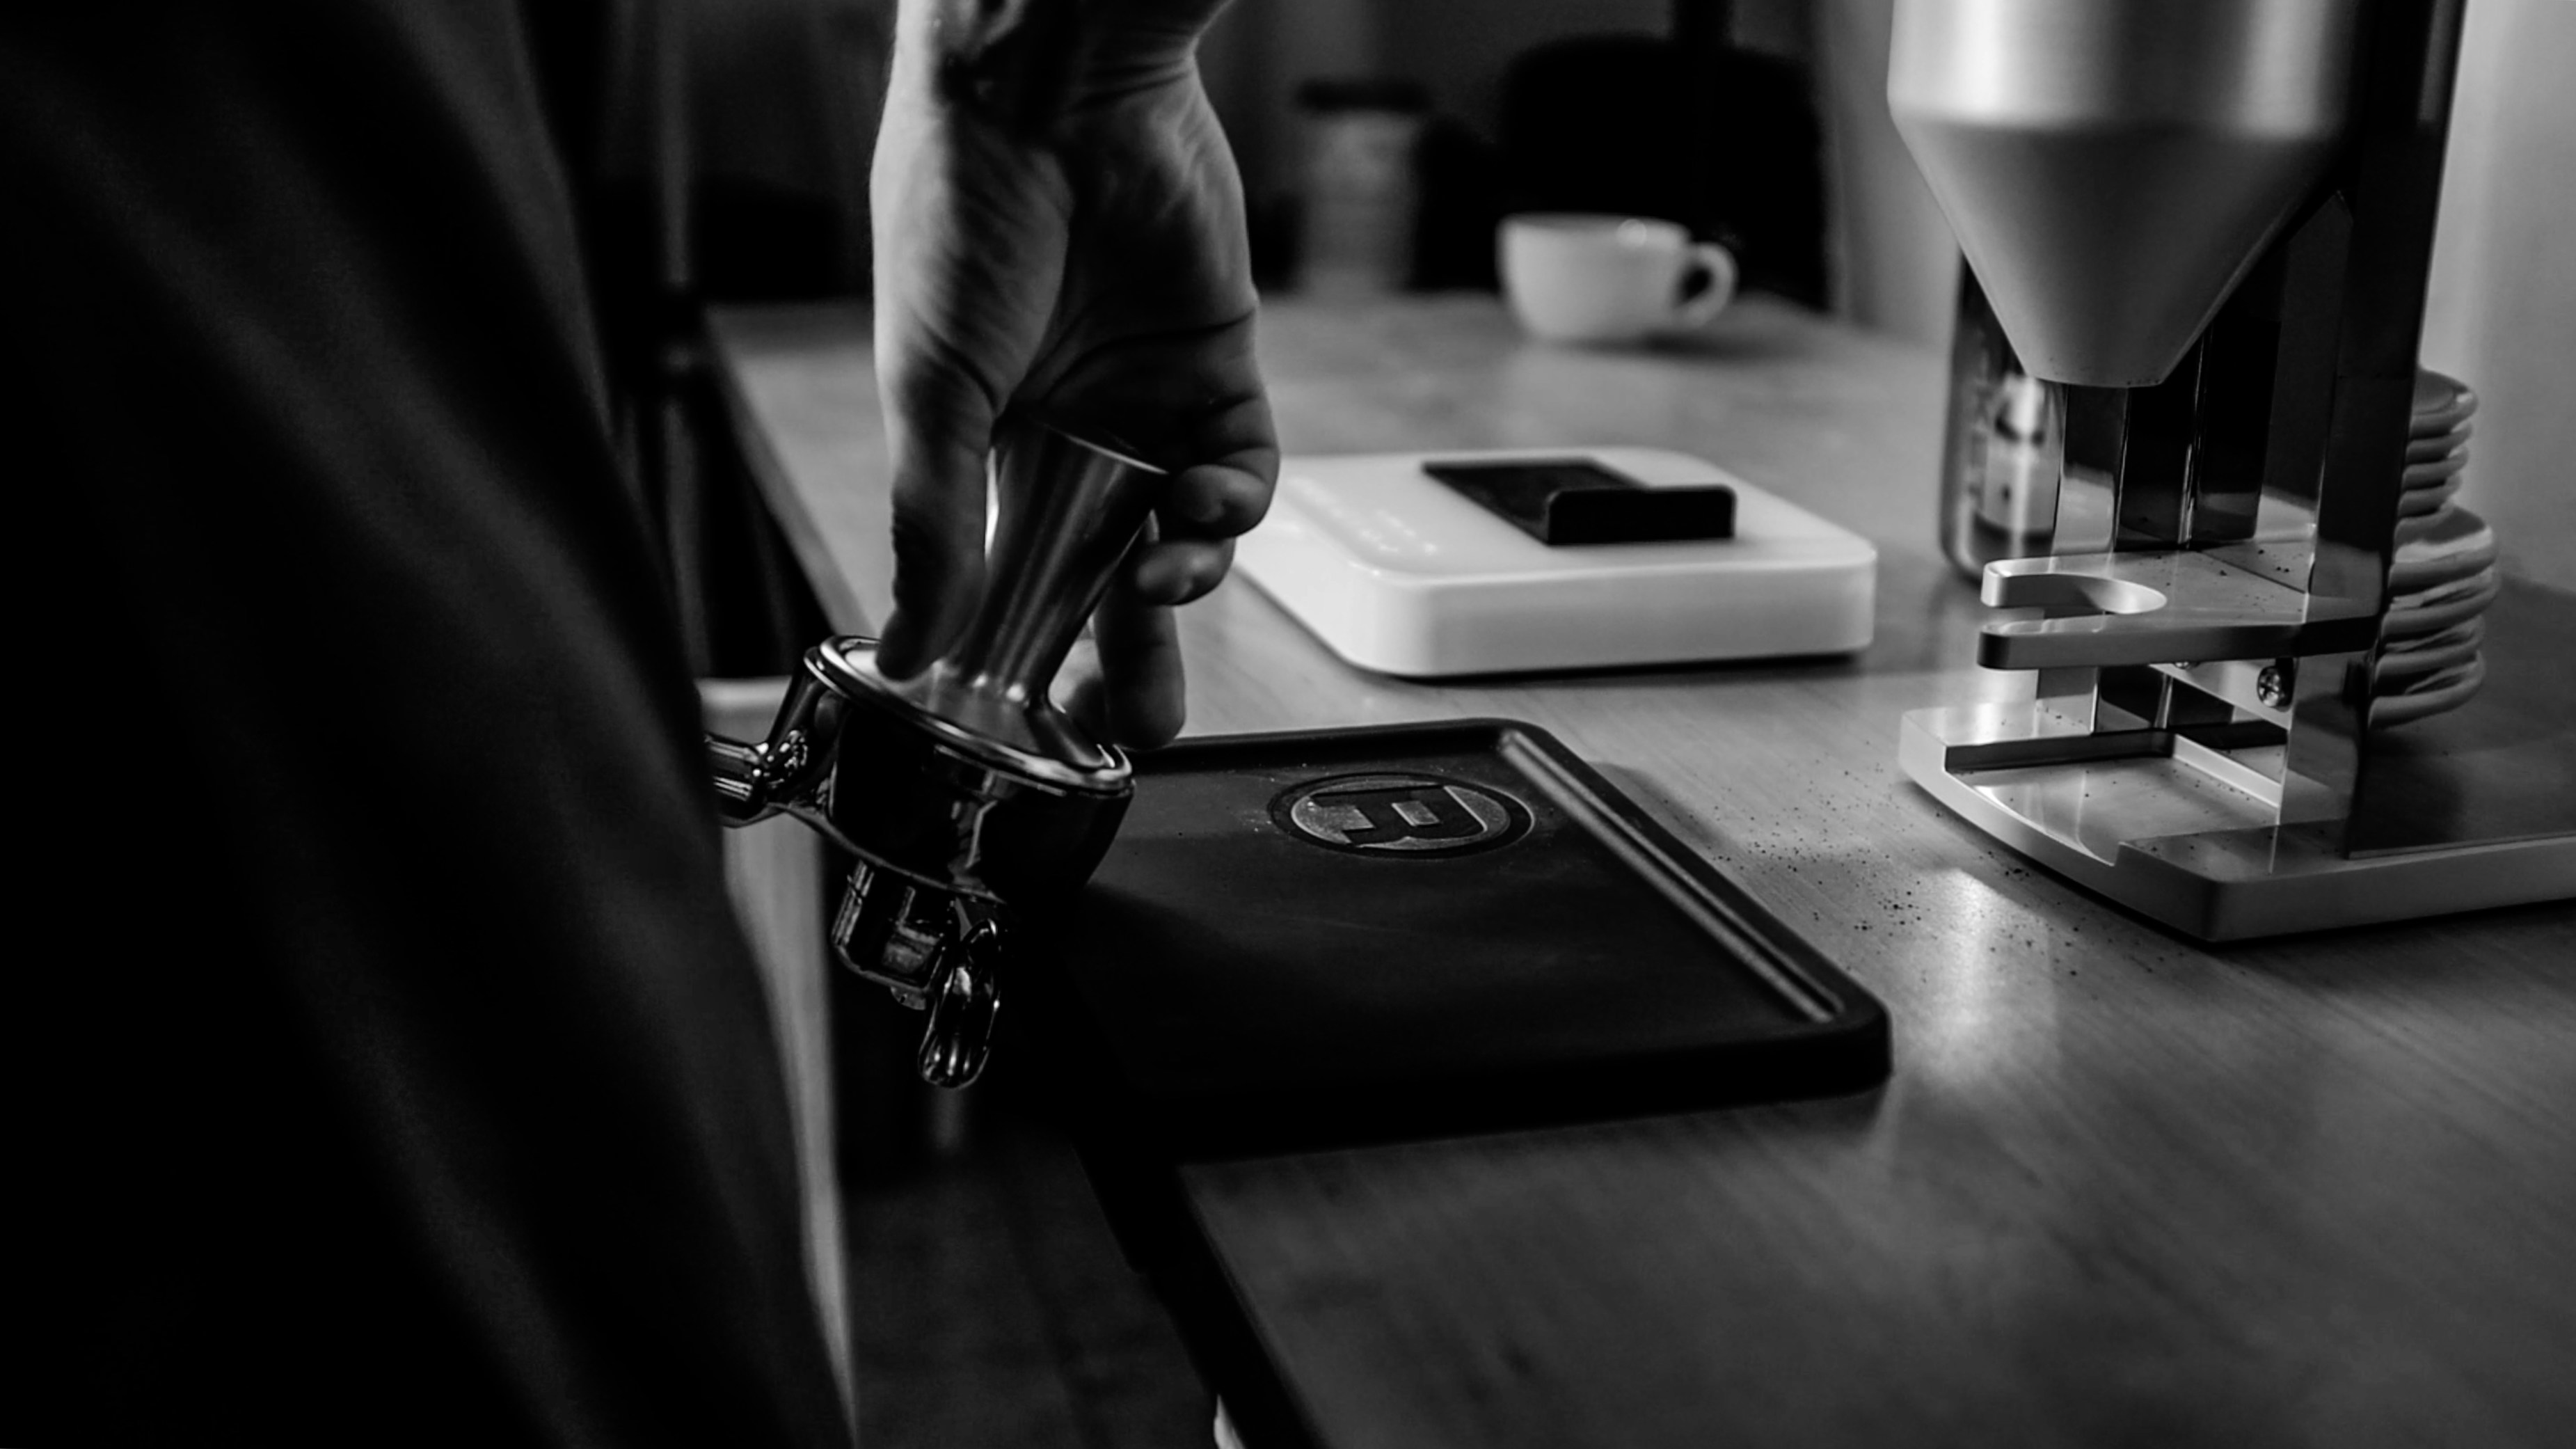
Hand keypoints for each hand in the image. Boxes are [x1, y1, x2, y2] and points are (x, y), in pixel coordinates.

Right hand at [870, 0, 1275, 747]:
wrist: (1048, 92)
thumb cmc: (958, 218)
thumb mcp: (930, 389)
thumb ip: (934, 524)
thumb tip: (908, 647)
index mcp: (978, 440)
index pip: (1009, 571)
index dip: (1029, 647)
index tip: (1040, 719)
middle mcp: (1067, 430)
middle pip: (1106, 573)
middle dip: (1126, 655)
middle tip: (1133, 721)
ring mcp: (1145, 400)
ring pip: (1182, 533)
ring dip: (1181, 579)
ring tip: (1162, 585)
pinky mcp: (1217, 365)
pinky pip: (1240, 467)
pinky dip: (1230, 504)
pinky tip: (1202, 505)